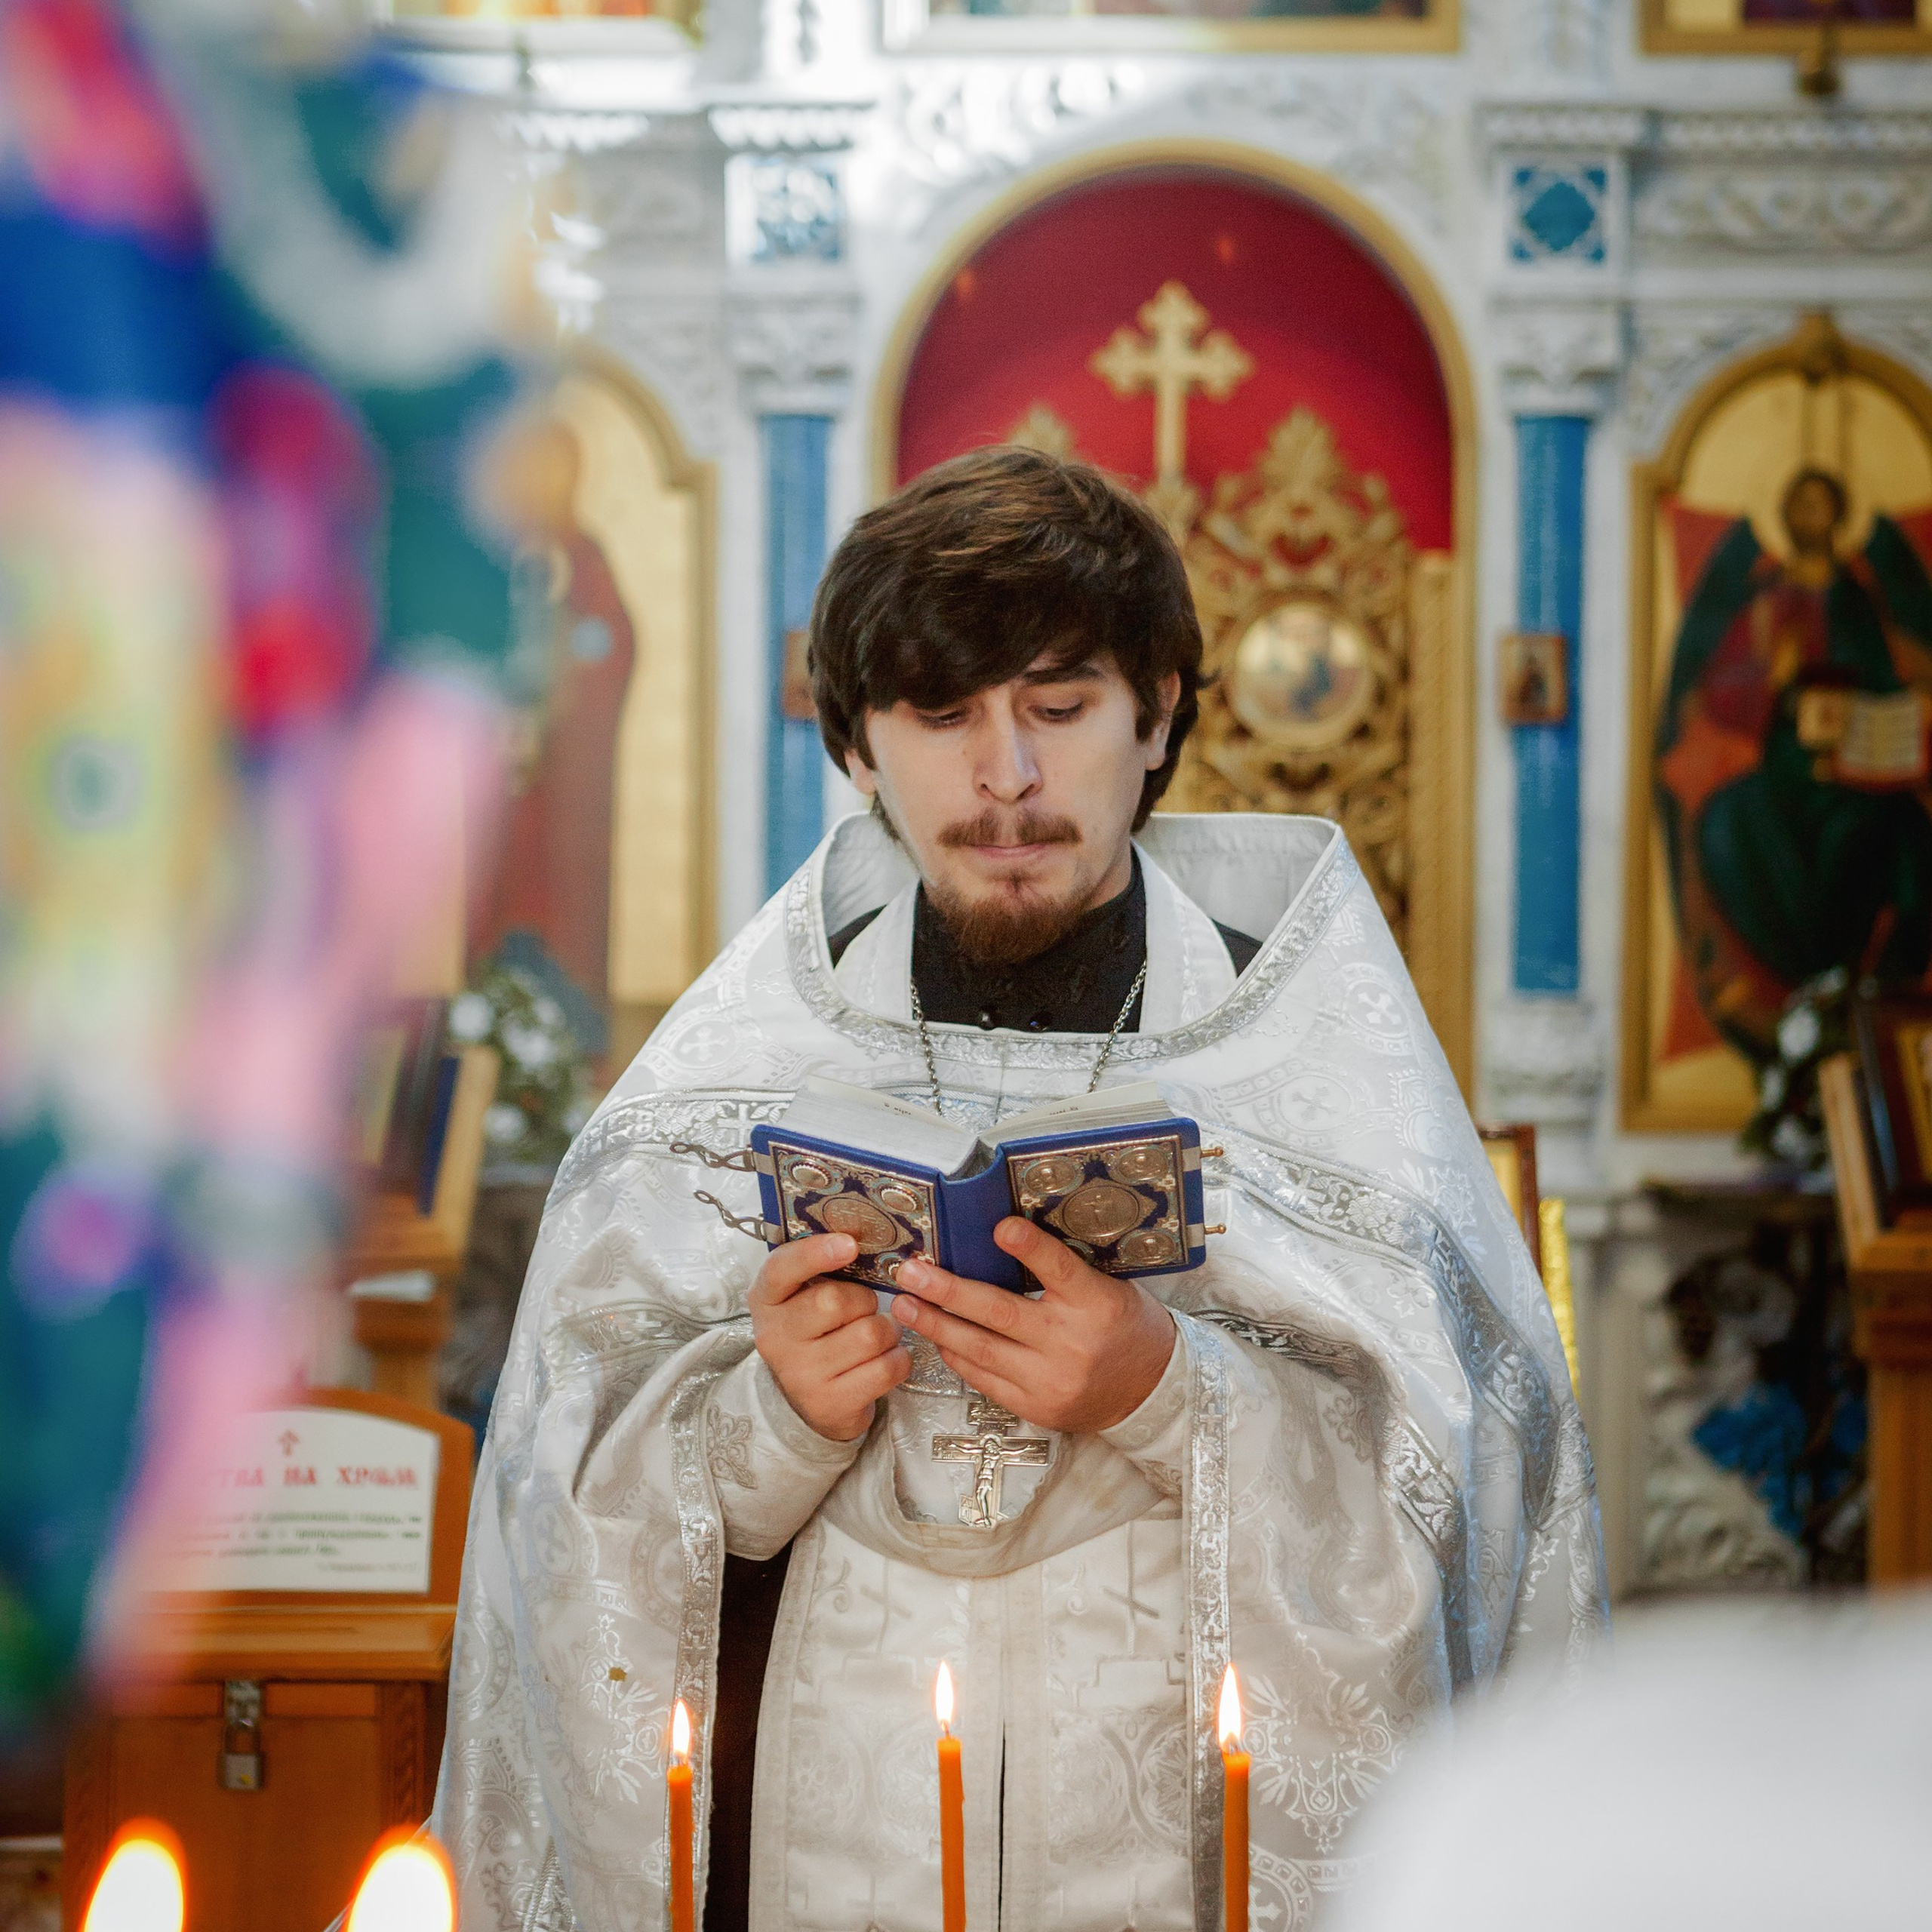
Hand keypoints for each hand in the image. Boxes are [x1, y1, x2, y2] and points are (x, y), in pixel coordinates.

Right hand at [749, 1232, 911, 1442]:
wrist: (810, 1399)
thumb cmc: (815, 1331)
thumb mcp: (803, 1296)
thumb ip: (821, 1265)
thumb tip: (863, 1235)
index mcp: (766, 1299)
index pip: (782, 1269)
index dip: (816, 1253)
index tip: (850, 1244)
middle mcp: (774, 1337)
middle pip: (835, 1301)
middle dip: (865, 1300)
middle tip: (865, 1308)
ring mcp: (800, 1375)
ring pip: (869, 1335)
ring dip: (887, 1331)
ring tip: (878, 1335)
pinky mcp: (829, 1404)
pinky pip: (886, 1368)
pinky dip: (898, 1359)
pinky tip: (886, 1358)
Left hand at [891, 1218, 1174, 1433]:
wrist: (1151, 1390)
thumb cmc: (1126, 1327)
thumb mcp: (1108, 1286)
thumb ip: (1062, 1271)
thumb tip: (1001, 1239)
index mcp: (1098, 1303)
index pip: (1059, 1269)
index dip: (1029, 1248)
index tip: (999, 1227)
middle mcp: (1072, 1343)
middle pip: (1001, 1313)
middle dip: (948, 1292)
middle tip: (911, 1272)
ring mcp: (1052, 1380)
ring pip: (982, 1349)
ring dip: (936, 1325)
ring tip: (904, 1305)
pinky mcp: (1037, 1407)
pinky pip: (985, 1379)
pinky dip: (957, 1356)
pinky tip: (936, 1336)